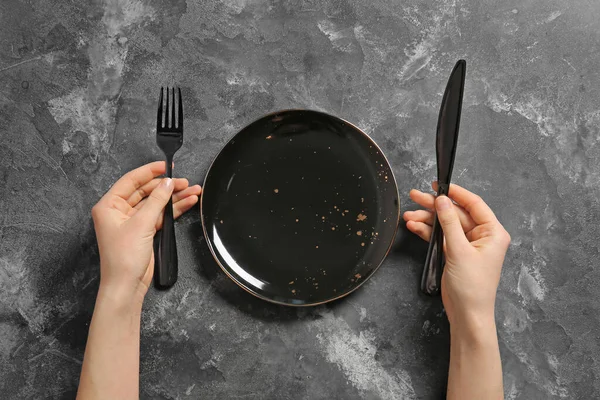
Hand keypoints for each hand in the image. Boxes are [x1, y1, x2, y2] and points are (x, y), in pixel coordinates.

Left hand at [91, 161, 201, 303]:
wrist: (126, 285)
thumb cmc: (124, 257)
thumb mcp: (141, 224)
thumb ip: (156, 201)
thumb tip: (168, 183)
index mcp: (109, 205)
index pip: (131, 181)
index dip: (149, 171)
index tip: (166, 165)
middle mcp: (119, 211)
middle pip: (146, 191)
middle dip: (166, 186)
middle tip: (184, 181)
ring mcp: (133, 221)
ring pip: (156, 203)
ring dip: (174, 197)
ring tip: (193, 190)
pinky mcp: (144, 231)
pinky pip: (160, 215)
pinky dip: (174, 209)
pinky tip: (188, 202)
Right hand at [403, 183, 509, 330]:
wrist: (467, 315)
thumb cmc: (472, 287)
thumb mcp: (459, 250)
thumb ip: (449, 223)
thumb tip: (442, 201)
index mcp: (493, 232)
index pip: (474, 204)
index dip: (456, 193)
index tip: (439, 185)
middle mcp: (482, 236)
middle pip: (455, 213)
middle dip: (434, 206)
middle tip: (415, 196)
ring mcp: (467, 245)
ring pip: (445, 225)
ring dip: (427, 220)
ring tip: (408, 216)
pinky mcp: (455, 253)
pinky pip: (440, 237)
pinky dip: (428, 232)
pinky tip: (414, 226)